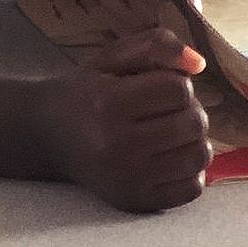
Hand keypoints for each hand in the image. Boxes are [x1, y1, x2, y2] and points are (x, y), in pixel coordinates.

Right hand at [37, 28, 210, 212]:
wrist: (48, 136)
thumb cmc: (86, 90)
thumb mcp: (113, 56)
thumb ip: (157, 44)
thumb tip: (199, 64)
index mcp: (110, 102)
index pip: (178, 89)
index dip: (178, 81)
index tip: (160, 85)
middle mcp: (117, 145)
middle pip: (192, 123)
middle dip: (190, 108)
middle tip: (171, 109)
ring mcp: (127, 179)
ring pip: (198, 156)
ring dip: (195, 139)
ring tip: (175, 131)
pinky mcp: (135, 202)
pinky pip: (191, 189)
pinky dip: (191, 170)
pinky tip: (173, 157)